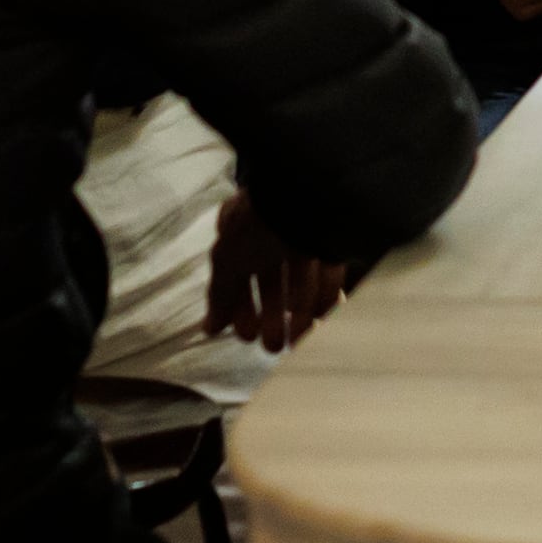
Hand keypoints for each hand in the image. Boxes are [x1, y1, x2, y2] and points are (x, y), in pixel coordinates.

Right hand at [203, 197, 348, 352]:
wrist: (306, 196)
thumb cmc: (258, 224)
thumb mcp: (227, 260)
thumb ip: (220, 296)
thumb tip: (209, 329)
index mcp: (243, 231)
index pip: (237, 275)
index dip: (239, 307)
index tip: (245, 334)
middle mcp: (272, 234)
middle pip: (271, 284)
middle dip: (270, 318)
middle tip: (273, 347)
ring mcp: (304, 237)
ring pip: (300, 284)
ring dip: (298, 316)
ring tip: (296, 341)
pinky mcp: (332, 243)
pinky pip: (327, 276)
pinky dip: (321, 300)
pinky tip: (316, 321)